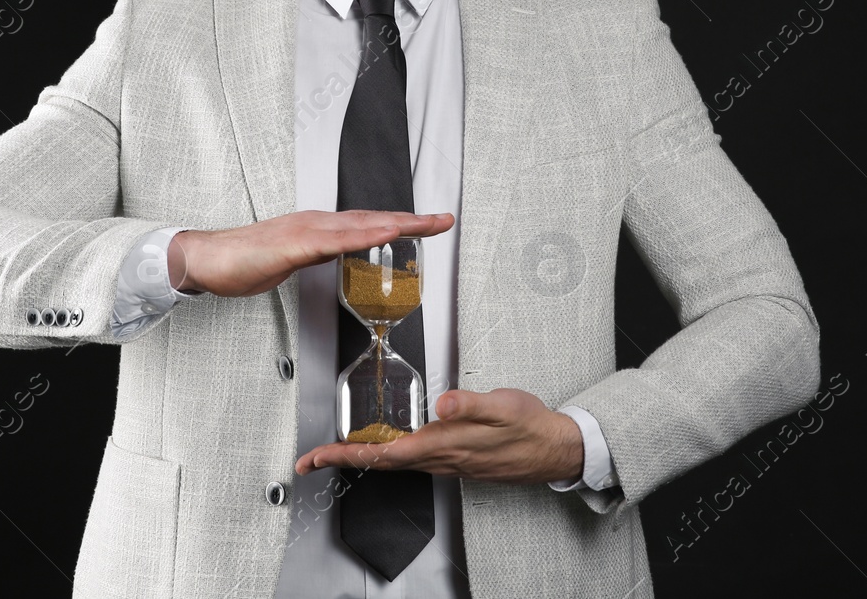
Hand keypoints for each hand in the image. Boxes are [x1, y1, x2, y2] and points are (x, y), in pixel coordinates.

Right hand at [167, 209, 454, 297]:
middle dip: (411, 220)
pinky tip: (379, 234)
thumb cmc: (243, 260)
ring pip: (358, 225)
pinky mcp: (291, 246)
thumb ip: (317, 256)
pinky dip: (360, 237)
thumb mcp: (291, 260)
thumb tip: (339, 257)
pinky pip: (331, 241)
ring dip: (393, 224)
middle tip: (444, 219)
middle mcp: (316, 223)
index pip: (368, 223)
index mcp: (318, 228)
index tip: (432, 224)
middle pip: (372, 219)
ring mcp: (303, 232)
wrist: (206, 259)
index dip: (402, 223)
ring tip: (424, 224)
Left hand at [294, 388, 585, 485]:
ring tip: (338, 452)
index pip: (385, 454)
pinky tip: (386, 447)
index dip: (348, 455)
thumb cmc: (530, 426)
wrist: (555, 449)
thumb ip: (470, 405)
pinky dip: (388, 455)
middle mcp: (441, 458)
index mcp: (444, 444)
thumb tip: (442, 405)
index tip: (319, 456)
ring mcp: (448, 462)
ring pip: (395, 462)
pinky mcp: (456, 459)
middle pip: (382, 462)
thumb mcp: (502, 406)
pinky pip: (413, 460)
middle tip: (311, 459)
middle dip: (343, 460)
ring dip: (363, 458)